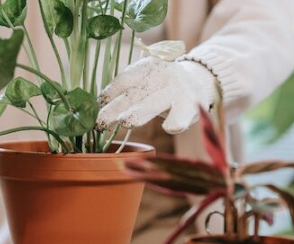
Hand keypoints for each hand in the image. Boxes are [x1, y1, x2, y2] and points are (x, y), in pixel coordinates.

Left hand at [96, 57, 217, 133]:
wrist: (198, 81)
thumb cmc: (161, 87)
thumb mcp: (145, 82)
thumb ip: (126, 91)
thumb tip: (97, 107)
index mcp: (146, 67)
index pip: (124, 81)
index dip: (108, 94)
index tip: (96, 108)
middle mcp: (161, 76)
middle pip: (134, 94)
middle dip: (116, 109)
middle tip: (100, 122)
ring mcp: (177, 90)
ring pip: (156, 103)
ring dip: (140, 112)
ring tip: (125, 122)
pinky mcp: (191, 106)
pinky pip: (183, 115)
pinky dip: (176, 121)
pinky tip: (169, 127)